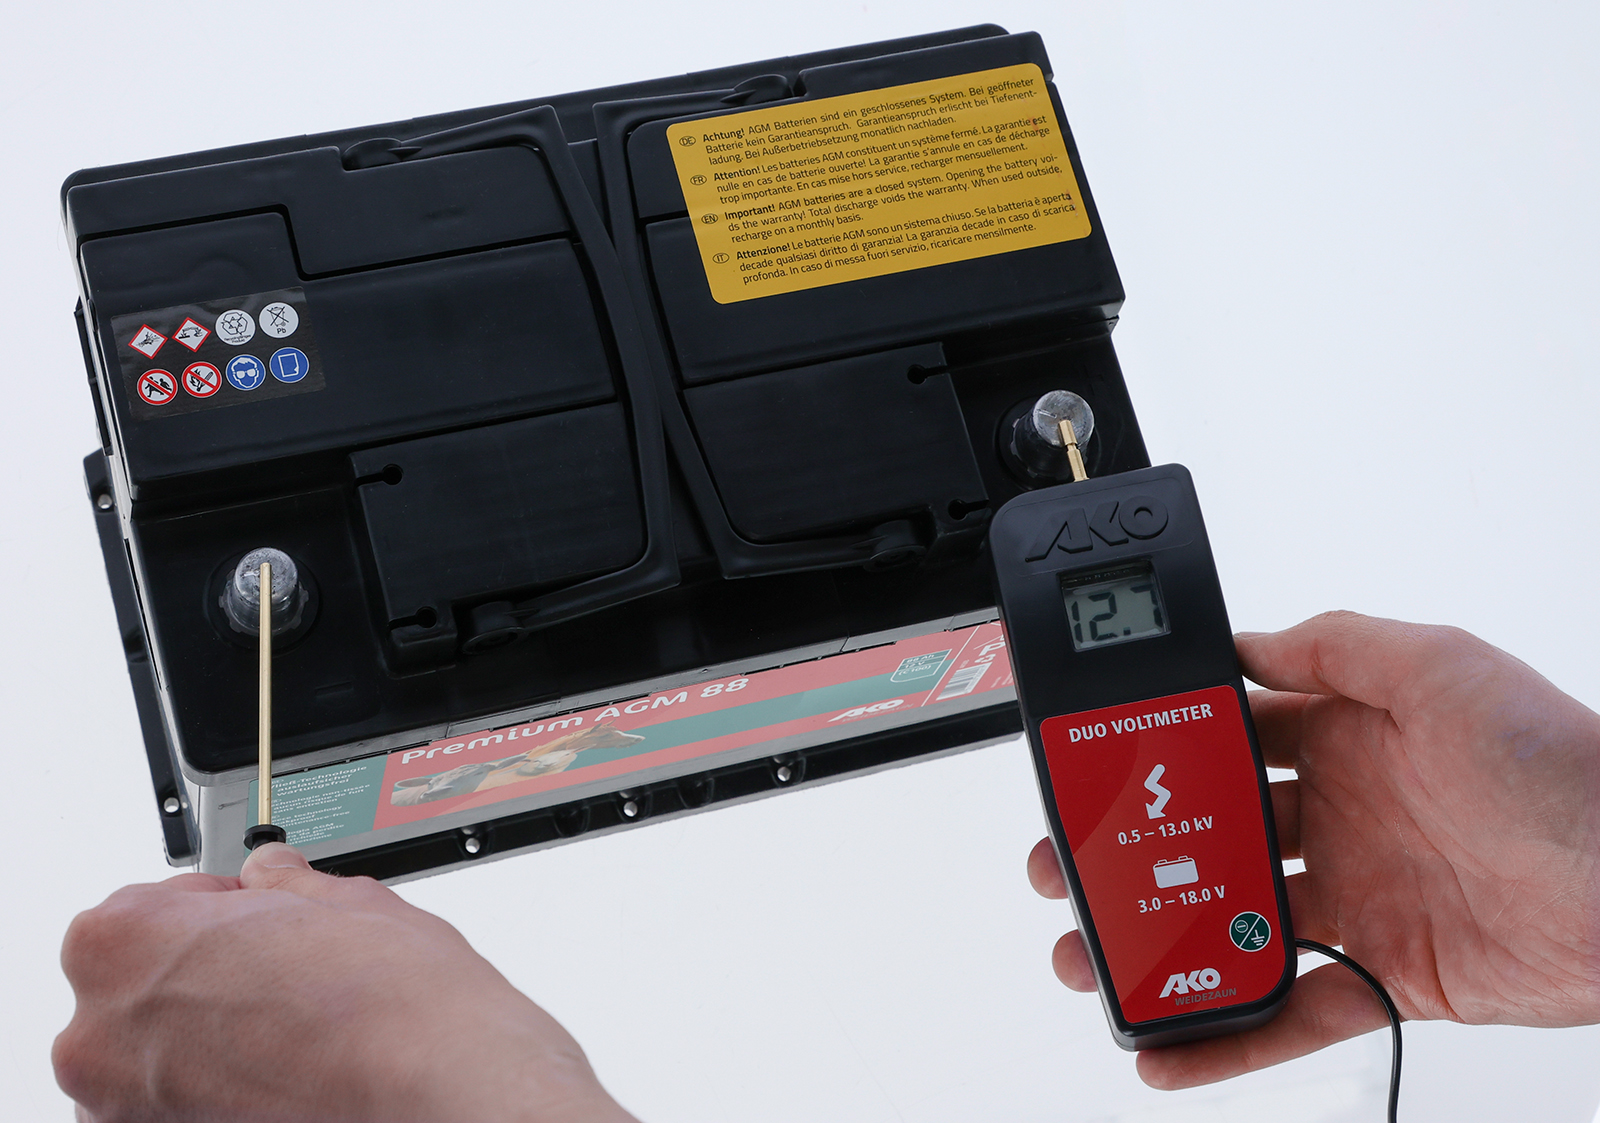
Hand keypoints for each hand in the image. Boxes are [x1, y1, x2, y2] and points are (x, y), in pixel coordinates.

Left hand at [54, 843, 637, 1122]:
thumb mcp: (341, 900)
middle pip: (144, 982)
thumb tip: (271, 875)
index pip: (155, 904)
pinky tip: (284, 1075)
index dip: (222, 910)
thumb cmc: (388, 1007)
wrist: (433, 1090)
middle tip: (286, 977)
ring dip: (209, 1039)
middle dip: (209, 975)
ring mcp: (125, 1106)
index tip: (264, 923)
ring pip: (157, 1053)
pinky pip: (177, 1106)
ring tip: (292, 1031)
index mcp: (121, 941)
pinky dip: (218, 1092)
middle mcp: (99, 1031)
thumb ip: (282, 883)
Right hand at [1027, 611, 1599, 1087]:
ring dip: (1159, 944)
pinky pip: (1290, 1011)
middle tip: (1067, 869)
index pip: (1224, 741)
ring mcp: (1355, 896)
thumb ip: (1337, 648)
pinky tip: (1168, 1046)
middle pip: (1208, 836)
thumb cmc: (1560, 764)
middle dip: (1131, 853)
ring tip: (1094, 962)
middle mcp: (1340, 814)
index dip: (1155, 755)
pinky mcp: (1383, 974)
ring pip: (1231, 923)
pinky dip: (1226, 1037)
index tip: (1095, 772)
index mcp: (1343, 736)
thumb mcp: (1441, 666)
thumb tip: (1247, 643)